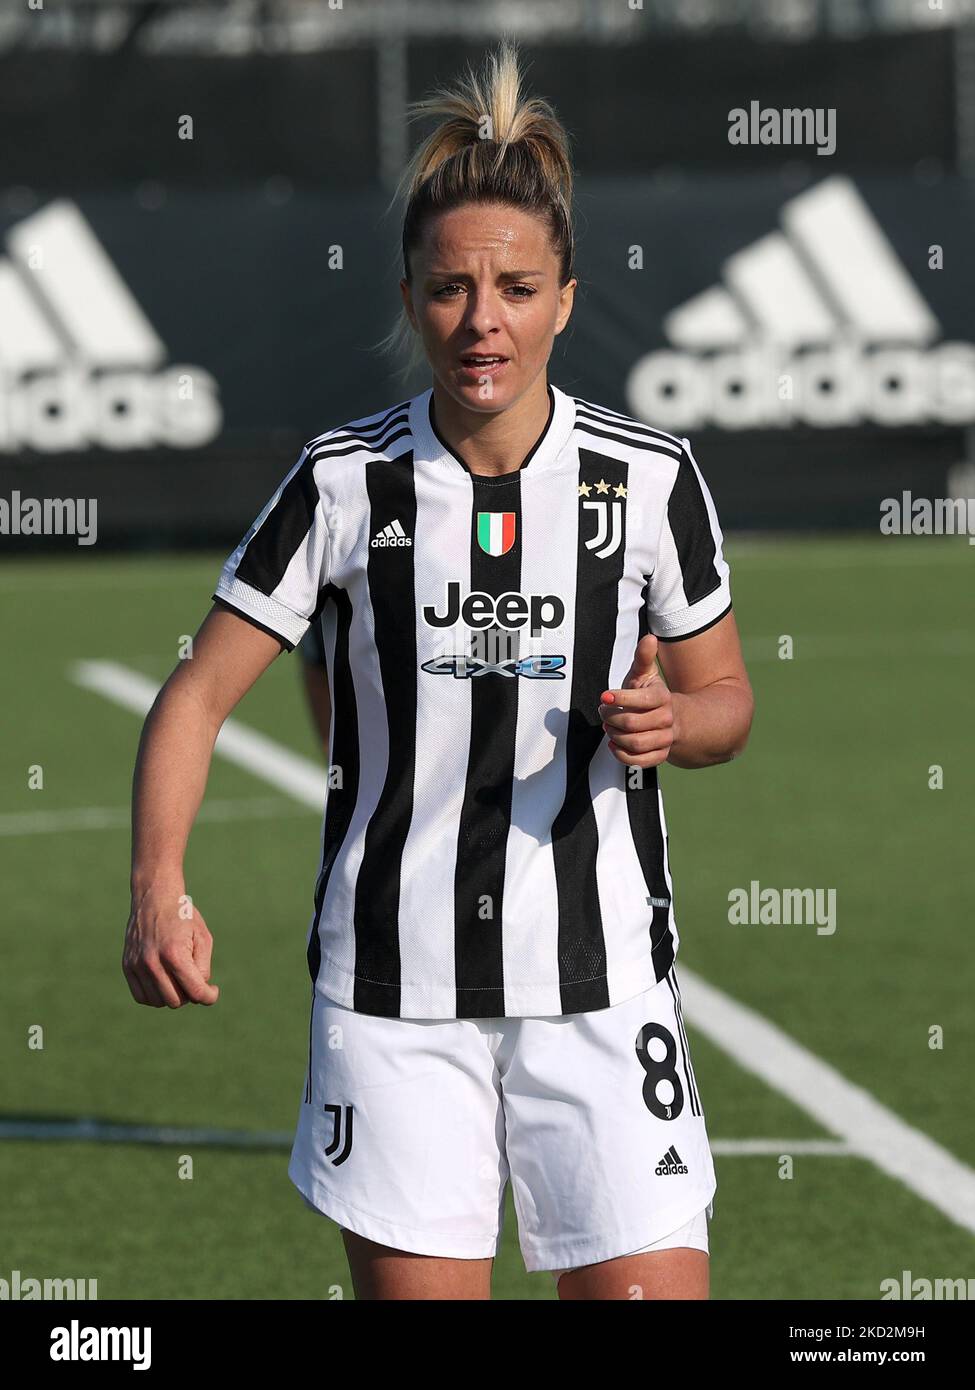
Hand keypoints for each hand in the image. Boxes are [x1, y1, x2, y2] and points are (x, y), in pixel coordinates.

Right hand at [123, 880, 219, 1007]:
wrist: (154, 897)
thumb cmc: (183, 917)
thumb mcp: (203, 938)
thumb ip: (203, 968)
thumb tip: (197, 993)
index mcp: (175, 954)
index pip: (195, 991)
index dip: (209, 996)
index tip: (213, 991)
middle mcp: (152, 963)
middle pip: (176, 1001)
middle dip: (190, 994)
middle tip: (194, 979)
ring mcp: (137, 966)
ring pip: (158, 1002)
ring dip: (173, 995)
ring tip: (179, 978)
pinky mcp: (127, 966)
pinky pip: (141, 996)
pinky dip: (155, 996)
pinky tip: (165, 982)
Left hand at [597, 633, 678, 767]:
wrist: (669, 718)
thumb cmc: (649, 694)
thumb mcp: (645, 674)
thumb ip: (643, 657)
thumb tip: (649, 638)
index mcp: (662, 697)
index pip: (641, 700)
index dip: (619, 699)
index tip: (604, 696)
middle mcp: (667, 719)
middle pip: (632, 724)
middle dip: (611, 718)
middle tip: (603, 712)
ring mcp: (665, 738)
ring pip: (635, 743)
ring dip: (614, 736)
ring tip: (609, 727)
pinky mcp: (660, 755)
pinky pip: (639, 760)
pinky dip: (622, 754)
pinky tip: (614, 744)